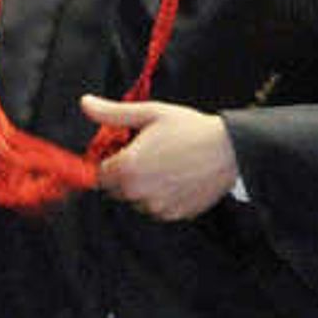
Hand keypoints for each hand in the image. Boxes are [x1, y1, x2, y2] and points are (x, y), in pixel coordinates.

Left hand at [77, 96, 239, 221]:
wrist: (232, 149)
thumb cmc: (191, 129)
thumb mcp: (150, 114)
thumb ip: (112, 113)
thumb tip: (85, 103)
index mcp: (126, 168)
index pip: (99, 174)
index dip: (111, 161)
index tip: (126, 152)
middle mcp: (138, 192)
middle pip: (116, 190)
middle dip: (126, 176)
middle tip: (150, 158)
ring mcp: (157, 206)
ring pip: (138, 201)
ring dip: (144, 189)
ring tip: (167, 169)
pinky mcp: (176, 214)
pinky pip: (159, 210)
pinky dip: (163, 199)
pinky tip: (178, 180)